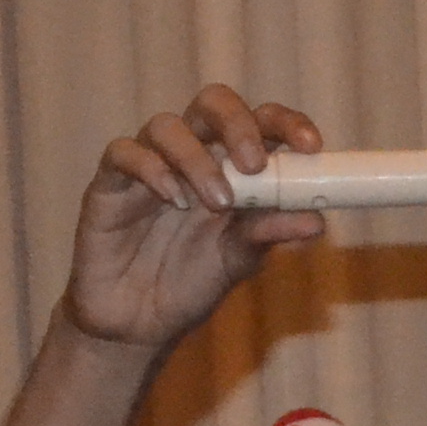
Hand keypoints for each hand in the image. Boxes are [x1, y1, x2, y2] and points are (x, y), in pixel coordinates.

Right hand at [65, 86, 326, 352]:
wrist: (138, 322)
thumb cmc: (192, 282)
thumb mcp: (239, 259)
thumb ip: (270, 233)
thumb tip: (317, 220)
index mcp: (232, 165)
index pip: (262, 120)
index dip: (287, 123)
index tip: (310, 146)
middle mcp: (192, 154)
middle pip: (212, 103)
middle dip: (238, 124)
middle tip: (254, 165)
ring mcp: (149, 164)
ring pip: (167, 126)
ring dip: (198, 159)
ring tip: (217, 203)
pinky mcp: (109, 183)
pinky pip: (123, 153)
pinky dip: (151, 169)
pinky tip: (173, 199)